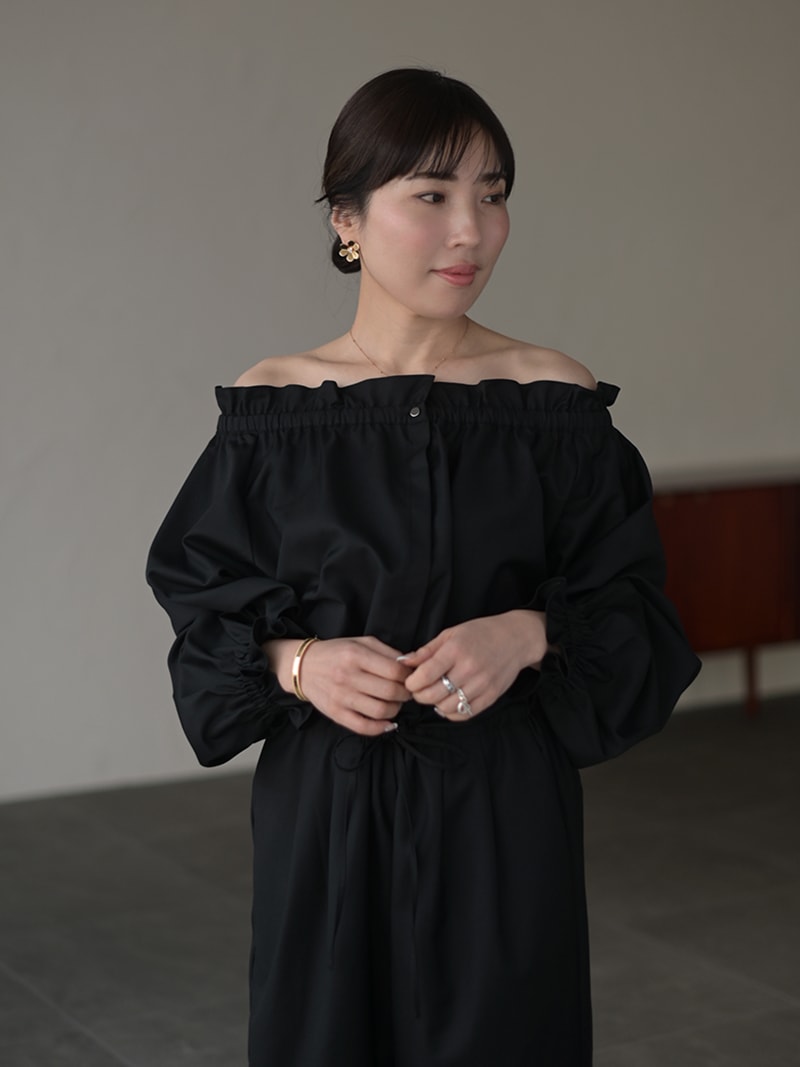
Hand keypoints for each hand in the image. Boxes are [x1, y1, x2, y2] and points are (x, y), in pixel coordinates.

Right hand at [266, 636, 411, 735]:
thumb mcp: (362, 642)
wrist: (304, 666)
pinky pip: (363, 727)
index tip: (411, 678)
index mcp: (356, 655)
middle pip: (390, 692)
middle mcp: (348, 676)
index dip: (409, 677)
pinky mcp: (335, 713)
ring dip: (396, 710)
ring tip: (395, 704)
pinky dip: (381, 728)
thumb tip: (411, 665)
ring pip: (380, 711)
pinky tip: (388, 723)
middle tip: (406, 692)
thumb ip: (387, 652)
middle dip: (405, 694)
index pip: (395, 671)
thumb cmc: (337, 653)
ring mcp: (341, 697)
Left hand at [401, 611, 548, 720]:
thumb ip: (426, 651)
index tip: (410, 681)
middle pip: (433, 695)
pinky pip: (464, 714)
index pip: (424, 675)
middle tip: (419, 690)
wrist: (515, 639)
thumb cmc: (480, 633)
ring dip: (436, 705)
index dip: (411, 683)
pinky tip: (449, 702)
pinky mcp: (491, 697)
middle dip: (420, 695)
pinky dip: (452, 713)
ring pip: (447, 708)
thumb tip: (403, 663)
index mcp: (455, 651)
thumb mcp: (451, 634)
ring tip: (436, 694)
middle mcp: (469, 669)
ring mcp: (481, 685)